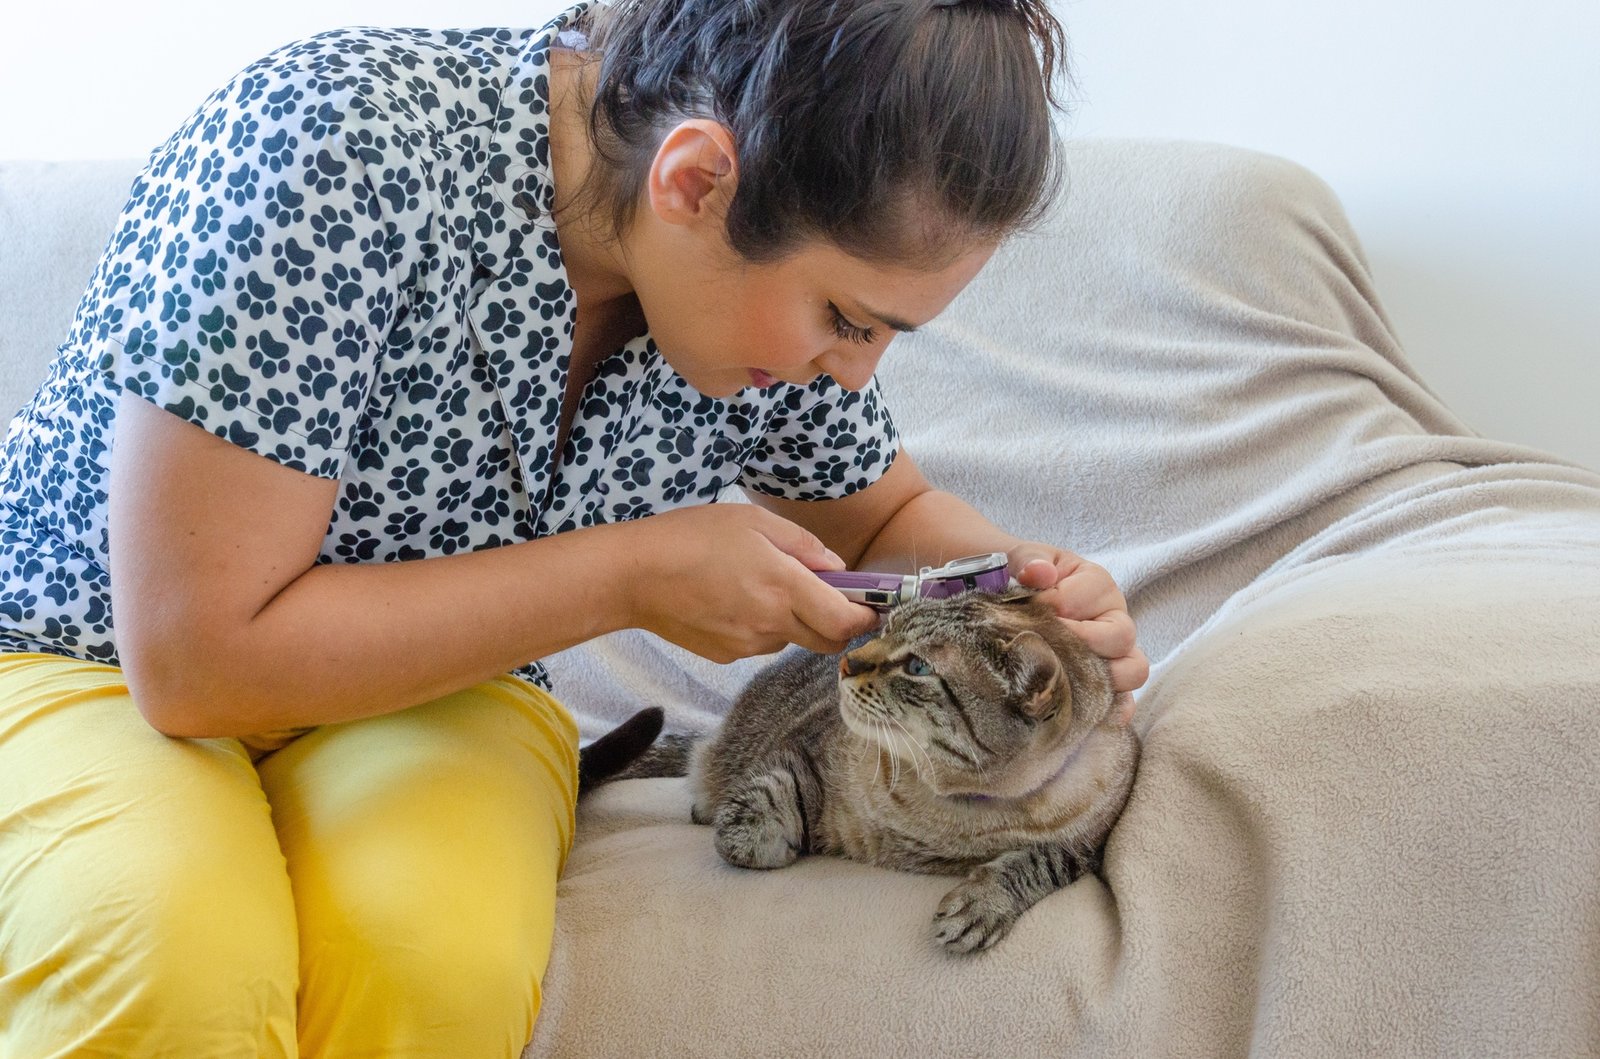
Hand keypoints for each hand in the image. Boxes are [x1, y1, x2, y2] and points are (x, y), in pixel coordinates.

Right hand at [623, 504, 879, 663]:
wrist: (633, 576)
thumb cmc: (691, 537)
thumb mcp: (754, 521)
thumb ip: (804, 545)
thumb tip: (836, 568)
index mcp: (783, 588)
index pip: (845, 621)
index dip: (865, 616)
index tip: (870, 605)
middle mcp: (771, 625)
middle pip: (826, 641)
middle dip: (837, 623)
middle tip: (826, 594)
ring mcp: (747, 646)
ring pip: (791, 640)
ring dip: (794, 621)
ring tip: (760, 585)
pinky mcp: (725, 655)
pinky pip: (759, 643)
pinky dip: (761, 626)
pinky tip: (733, 599)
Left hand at [1009, 543, 1148, 698]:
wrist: (1015, 596)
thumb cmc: (1025, 577)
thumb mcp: (1024, 558)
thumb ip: (1030, 559)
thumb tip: (1038, 574)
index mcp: (1098, 584)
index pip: (1083, 599)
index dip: (1052, 608)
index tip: (1027, 611)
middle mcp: (1114, 617)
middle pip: (1121, 636)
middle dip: (1080, 643)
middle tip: (1045, 646)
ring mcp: (1115, 652)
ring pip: (1133, 670)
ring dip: (1103, 679)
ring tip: (1066, 679)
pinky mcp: (1107, 681)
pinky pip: (1123, 701)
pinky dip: (1113, 711)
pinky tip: (1091, 722)